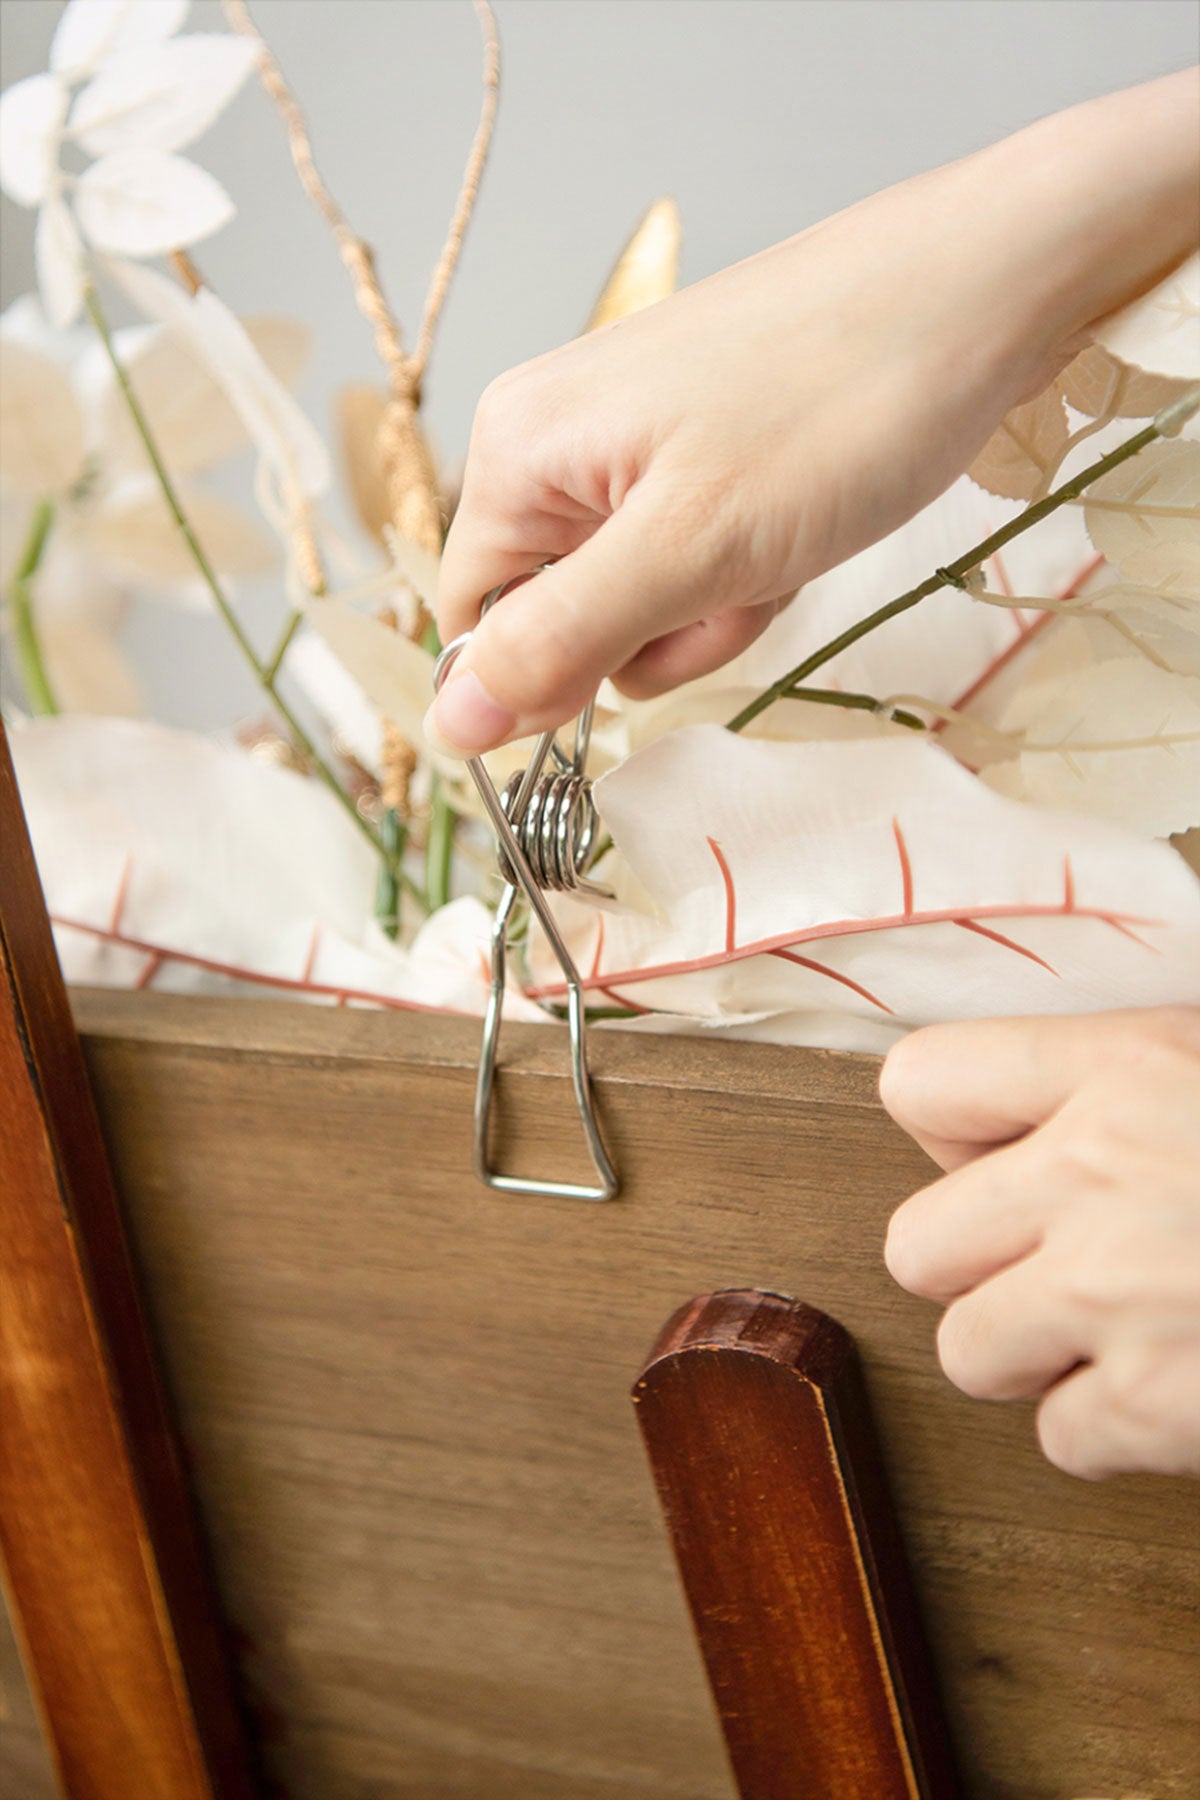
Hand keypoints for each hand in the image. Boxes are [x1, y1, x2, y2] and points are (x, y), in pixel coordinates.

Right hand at [427, 71, 1198, 755]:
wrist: (981, 288)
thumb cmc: (837, 406)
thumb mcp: (686, 551)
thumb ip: (558, 643)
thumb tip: (448, 725)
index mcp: (517, 452)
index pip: (478, 625)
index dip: (556, 674)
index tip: (649, 652)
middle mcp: (557, 440)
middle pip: (568, 615)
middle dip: (660, 630)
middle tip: (736, 578)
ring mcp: (634, 440)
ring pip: (643, 596)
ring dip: (717, 603)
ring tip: (782, 542)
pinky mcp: (703, 445)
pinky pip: (699, 555)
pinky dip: (751, 567)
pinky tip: (802, 525)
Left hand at [880, 1008, 1199, 1479]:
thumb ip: (1107, 1084)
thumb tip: (989, 1143)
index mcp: (1124, 1066)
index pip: (920, 1082)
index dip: (955, 1136)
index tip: (1011, 1164)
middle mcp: (1097, 1170)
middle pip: (915, 1243)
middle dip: (982, 1271)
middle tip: (1071, 1270)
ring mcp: (1115, 1291)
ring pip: (968, 1351)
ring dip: (1037, 1357)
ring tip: (1130, 1330)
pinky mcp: (1154, 1404)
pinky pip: (1062, 1438)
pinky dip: (1117, 1431)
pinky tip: (1181, 1386)